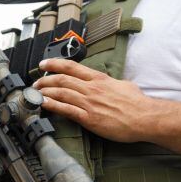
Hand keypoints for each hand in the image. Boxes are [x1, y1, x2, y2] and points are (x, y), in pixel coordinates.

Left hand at [33, 59, 157, 142]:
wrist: (145, 118)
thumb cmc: (138, 104)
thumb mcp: (124, 85)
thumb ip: (112, 83)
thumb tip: (110, 83)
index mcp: (99, 79)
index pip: (72, 67)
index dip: (55, 63)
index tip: (44, 64)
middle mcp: (91, 88)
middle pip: (62, 79)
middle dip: (45, 80)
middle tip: (36, 82)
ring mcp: (89, 103)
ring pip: (61, 93)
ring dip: (45, 92)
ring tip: (35, 94)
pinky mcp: (89, 118)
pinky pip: (66, 110)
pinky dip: (52, 106)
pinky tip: (43, 105)